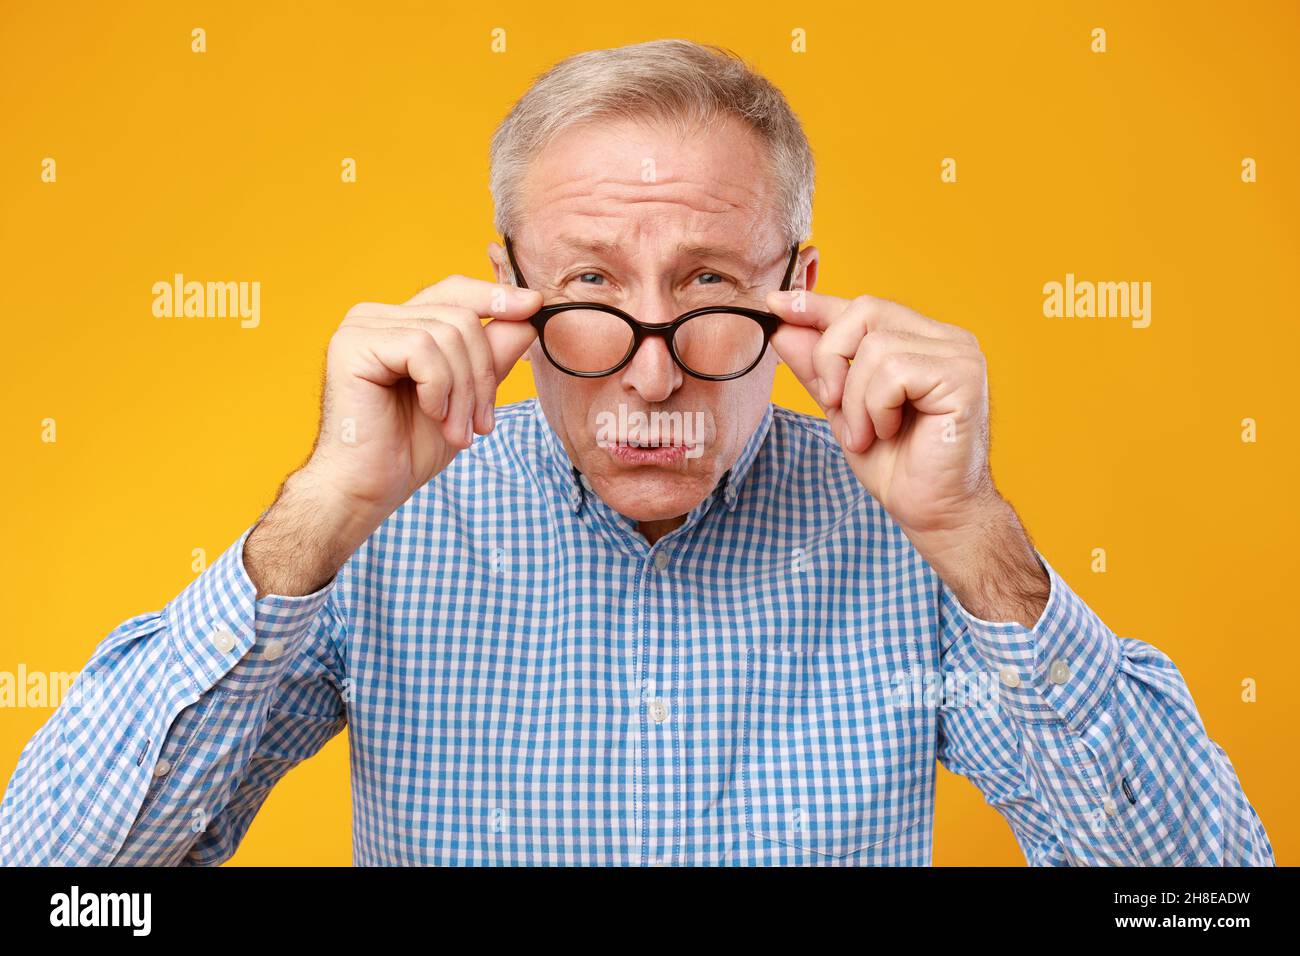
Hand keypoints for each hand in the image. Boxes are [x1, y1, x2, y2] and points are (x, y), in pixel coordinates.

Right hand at [245, 275, 539, 596]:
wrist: (368, 489)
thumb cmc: (409, 448)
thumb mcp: (466, 398)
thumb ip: (491, 357)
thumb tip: (526, 318)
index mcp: (400, 323)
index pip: (456, 292)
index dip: (496, 297)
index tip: (535, 305)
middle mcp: (377, 316)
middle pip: (461, 316)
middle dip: (482, 374)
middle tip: (481, 425)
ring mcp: (362, 327)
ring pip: (447, 334)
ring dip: (463, 391)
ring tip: (457, 431)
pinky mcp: (353, 346)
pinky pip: (422, 350)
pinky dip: (439, 389)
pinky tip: (431, 415)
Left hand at [766, 289, 996, 535]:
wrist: (934, 512)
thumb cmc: (898, 466)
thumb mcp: (843, 410)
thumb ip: (819, 369)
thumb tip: (783, 328)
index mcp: (921, 341)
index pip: (863, 308)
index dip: (817, 304)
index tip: (777, 304)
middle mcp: (945, 339)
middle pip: (865, 311)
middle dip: (830, 357)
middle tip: (831, 404)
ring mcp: (959, 355)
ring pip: (876, 347)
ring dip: (856, 399)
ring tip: (868, 434)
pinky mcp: (963, 376)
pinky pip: (894, 372)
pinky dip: (876, 408)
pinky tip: (888, 432)